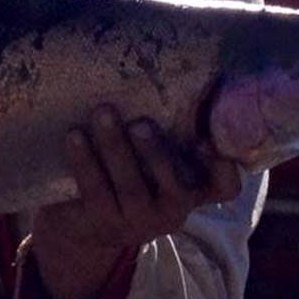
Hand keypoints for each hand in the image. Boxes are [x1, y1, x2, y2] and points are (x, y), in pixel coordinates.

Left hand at [31, 104, 241, 298]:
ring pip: (130, 187)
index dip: (223, 170)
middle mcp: (172, 211)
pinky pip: (95, 189)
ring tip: (102, 114)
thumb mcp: (156, 160)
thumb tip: (175, 76)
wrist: (87, 223)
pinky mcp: (103, 221)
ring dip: (115, 148)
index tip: (207, 143)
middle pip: (173, 187)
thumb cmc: (133, 175)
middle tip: (139, 123)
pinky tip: (74, 136)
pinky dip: (84, 161)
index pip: (224, 188)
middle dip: (155, 153)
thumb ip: (171, 132)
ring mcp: (138, 221)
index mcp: (193, 191)